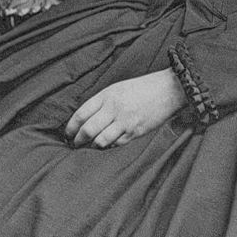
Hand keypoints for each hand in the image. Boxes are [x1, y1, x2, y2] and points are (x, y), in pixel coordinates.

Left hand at [64, 69, 185, 148]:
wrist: (168, 89)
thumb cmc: (142, 89)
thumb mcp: (118, 89)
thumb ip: (102, 103)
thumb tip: (85, 121)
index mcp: (107, 95)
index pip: (81, 113)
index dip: (71, 127)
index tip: (67, 134)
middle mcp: (113, 108)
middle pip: (87, 129)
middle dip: (78, 141)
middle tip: (75, 145)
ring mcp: (124, 121)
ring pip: (100, 141)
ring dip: (92, 147)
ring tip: (89, 148)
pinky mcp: (135, 131)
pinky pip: (115, 144)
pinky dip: (108, 147)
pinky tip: (107, 145)